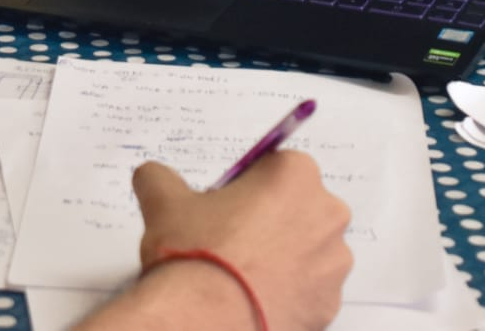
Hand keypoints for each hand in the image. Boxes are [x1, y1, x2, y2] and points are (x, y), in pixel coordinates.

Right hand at [131, 151, 352, 330]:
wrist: (204, 319)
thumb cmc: (196, 255)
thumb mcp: (165, 202)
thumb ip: (161, 178)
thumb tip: (151, 175)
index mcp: (295, 175)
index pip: (276, 169)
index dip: (249, 188)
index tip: (229, 206)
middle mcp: (326, 213)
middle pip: (298, 208)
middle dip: (272, 221)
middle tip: (233, 241)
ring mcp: (333, 262)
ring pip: (308, 251)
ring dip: (283, 258)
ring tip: (243, 275)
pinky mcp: (330, 304)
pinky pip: (310, 291)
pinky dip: (288, 294)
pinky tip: (256, 298)